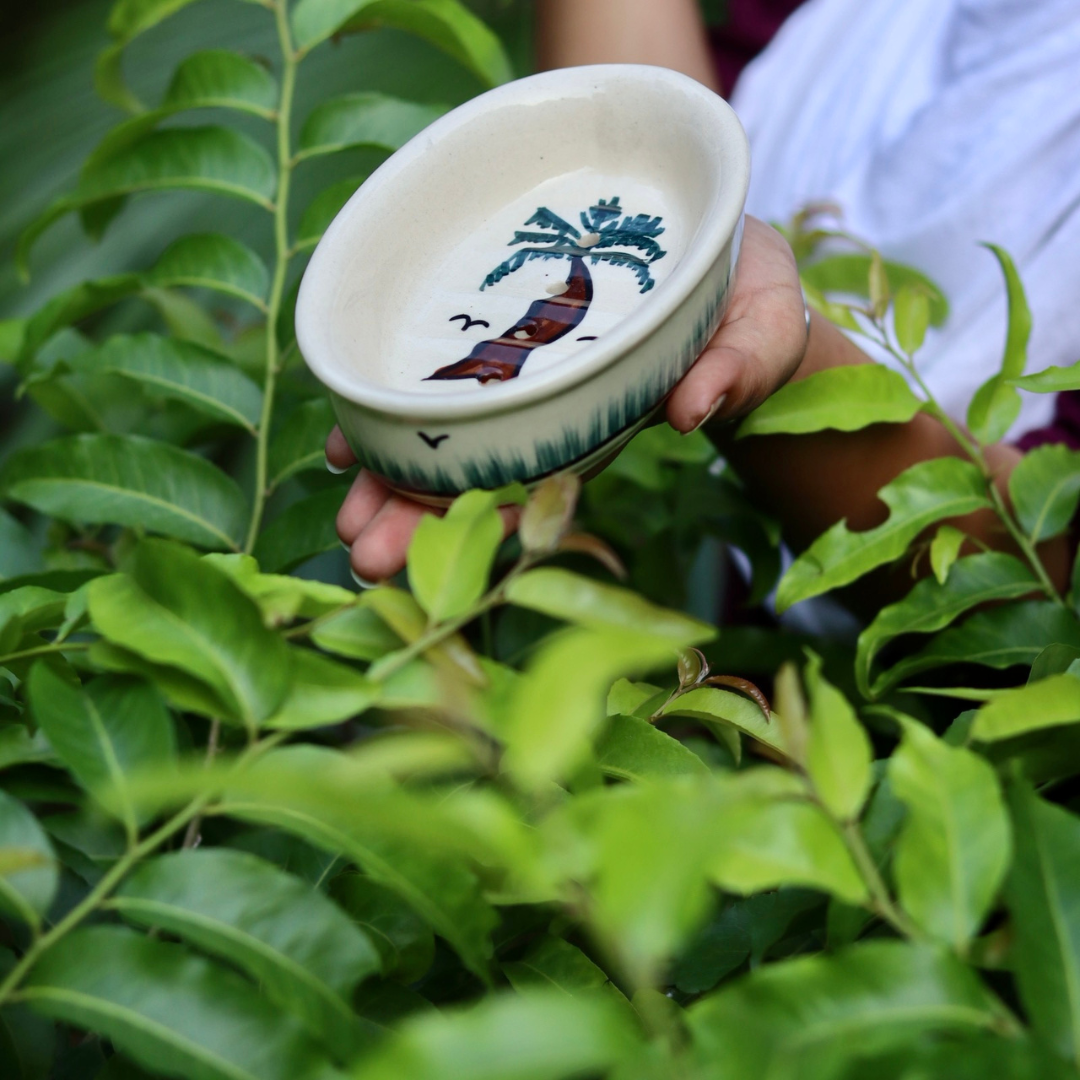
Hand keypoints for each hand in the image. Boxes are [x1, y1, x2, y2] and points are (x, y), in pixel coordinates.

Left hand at [327, 215, 807, 582]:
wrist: (725, 264)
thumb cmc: (750, 304)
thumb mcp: (760, 330)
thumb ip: (736, 366)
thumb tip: (692, 409)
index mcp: (610, 417)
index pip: (547, 477)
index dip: (494, 516)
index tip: (444, 554)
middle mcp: (556, 410)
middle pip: (483, 467)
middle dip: (421, 512)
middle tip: (362, 554)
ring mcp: (527, 379)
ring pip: (449, 431)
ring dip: (389, 467)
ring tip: (340, 505)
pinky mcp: (511, 341)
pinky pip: (443, 376)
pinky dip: (389, 405)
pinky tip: (343, 436)